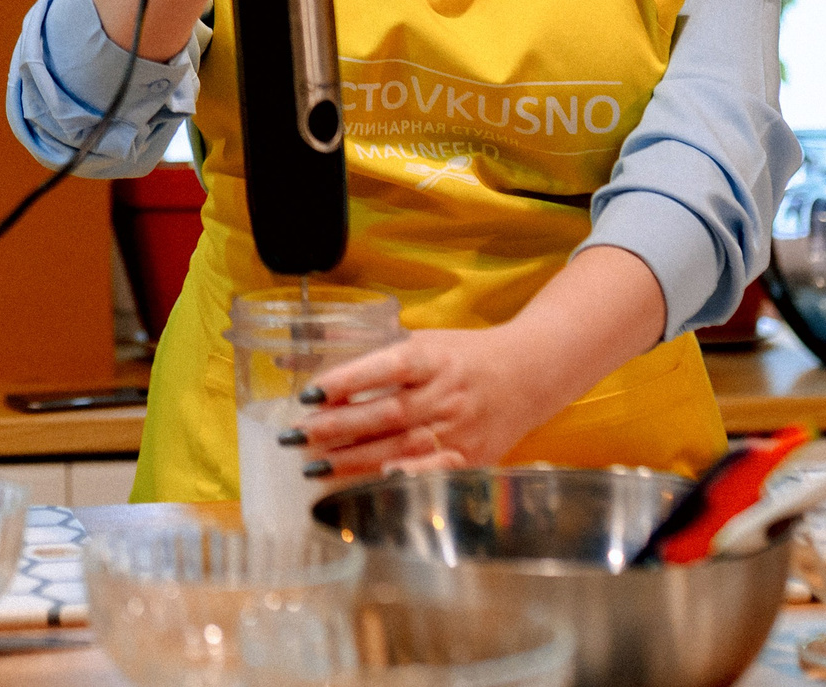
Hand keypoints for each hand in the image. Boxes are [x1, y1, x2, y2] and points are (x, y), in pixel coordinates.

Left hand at [290, 327, 572, 476]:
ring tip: (313, 466)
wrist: (529, 374)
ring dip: (353, 460)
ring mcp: (458, 429)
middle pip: (386, 414)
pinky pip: (427, 473)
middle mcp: (445, 394)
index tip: (308, 395)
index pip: (385, 368)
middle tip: (296, 437)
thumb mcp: (422, 339)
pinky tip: (365, 487)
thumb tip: (306, 351)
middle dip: (336, 429)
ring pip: (400, 448)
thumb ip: (373, 353)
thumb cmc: (464, 354)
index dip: (346, 381)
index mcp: (433, 357)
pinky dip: (396, 481)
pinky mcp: (467, 458)